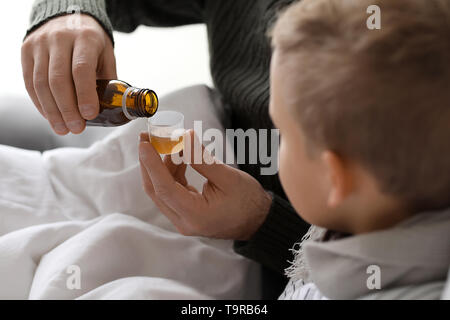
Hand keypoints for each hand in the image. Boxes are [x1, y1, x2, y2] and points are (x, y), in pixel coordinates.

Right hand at [21, 14, 116, 134]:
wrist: (67, 18)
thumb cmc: (91, 43)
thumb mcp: (106, 55)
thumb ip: (108, 80)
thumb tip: (112, 111)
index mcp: (85, 39)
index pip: (81, 70)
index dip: (85, 95)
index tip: (90, 115)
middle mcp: (60, 38)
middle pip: (59, 80)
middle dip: (68, 109)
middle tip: (77, 128)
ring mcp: (40, 44)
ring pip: (41, 83)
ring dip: (52, 111)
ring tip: (63, 128)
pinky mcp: (27, 50)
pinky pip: (30, 82)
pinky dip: (40, 103)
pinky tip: (51, 117)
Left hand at [138, 130, 272, 240]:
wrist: (259, 221)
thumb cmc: (249, 201)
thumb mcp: (227, 177)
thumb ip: (201, 159)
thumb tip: (184, 136)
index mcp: (194, 215)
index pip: (164, 188)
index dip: (152, 164)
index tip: (144, 143)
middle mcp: (184, 221)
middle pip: (156, 190)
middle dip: (149, 163)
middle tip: (146, 138)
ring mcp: (183, 219)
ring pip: (162, 190)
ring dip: (161, 165)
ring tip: (166, 142)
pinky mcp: (186, 213)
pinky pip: (172, 191)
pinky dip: (172, 172)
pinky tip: (178, 156)